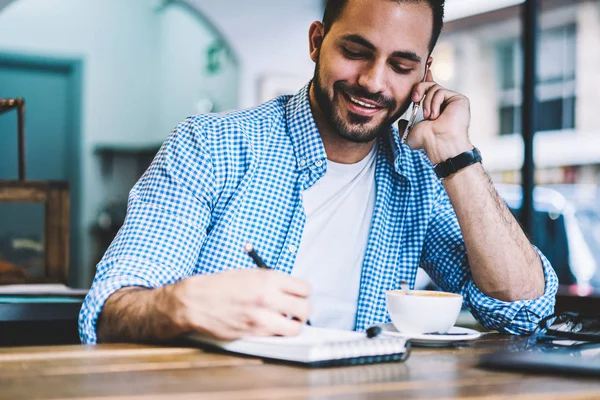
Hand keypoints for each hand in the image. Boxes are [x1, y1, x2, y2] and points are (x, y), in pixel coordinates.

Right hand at [168, 269, 311, 339]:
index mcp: (268, 278)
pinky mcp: (254, 334)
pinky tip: (270, 326)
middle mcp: (268, 298)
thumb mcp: (250, 273)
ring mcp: (261, 318)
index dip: (304, 293)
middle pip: (305, 309)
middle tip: (296, 310)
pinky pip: (277, 336)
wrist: (196, 301)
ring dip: (293, 325)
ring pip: (295, 328)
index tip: (300, 295)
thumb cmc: (221, 285)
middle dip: (303, 310)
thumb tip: (290, 290)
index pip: (305, 289)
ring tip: (286, 321)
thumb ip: (272, 281)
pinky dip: (278, 333)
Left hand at [401, 68, 472, 164]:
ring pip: (433, 87)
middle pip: (429, 84)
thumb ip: (404, 126)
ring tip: (429, 117)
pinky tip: (436, 115)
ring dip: (427, 103)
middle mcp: (443, 102)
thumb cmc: (427, 142)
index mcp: (433, 107)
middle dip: (419, 88)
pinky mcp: (459, 99)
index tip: (424, 66)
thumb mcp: (410, 134)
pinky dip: (434, 102)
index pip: (429, 88)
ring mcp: (452, 100)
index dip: (425, 76)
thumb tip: (402, 122)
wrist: (438, 143)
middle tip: (414, 100)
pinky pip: (441, 91)